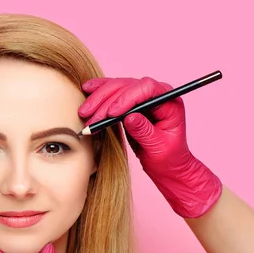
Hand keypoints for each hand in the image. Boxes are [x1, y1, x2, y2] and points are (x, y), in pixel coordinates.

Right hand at [78, 76, 221, 217]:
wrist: (166, 165)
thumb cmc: (169, 157)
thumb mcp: (158, 147)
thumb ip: (145, 131)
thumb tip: (130, 117)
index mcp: (169, 101)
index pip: (147, 89)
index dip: (127, 97)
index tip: (112, 113)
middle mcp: (156, 94)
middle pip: (128, 86)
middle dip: (106, 100)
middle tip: (90, 115)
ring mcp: (142, 96)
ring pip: (117, 88)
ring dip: (98, 98)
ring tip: (84, 112)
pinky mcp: (129, 103)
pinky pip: (113, 93)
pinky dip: (99, 93)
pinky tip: (87, 91)